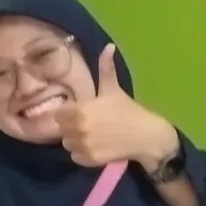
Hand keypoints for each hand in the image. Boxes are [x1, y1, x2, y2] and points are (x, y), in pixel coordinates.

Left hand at [55, 44, 179, 172]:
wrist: (147, 136)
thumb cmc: (129, 110)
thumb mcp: (114, 89)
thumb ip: (106, 68)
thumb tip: (108, 46)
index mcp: (80, 110)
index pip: (58, 114)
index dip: (68, 114)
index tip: (80, 114)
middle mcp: (77, 128)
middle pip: (61, 130)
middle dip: (71, 127)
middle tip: (88, 125)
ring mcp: (82, 145)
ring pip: (67, 144)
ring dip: (76, 141)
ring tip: (93, 136)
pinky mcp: (88, 159)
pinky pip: (75, 157)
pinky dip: (83, 154)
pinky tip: (96, 147)